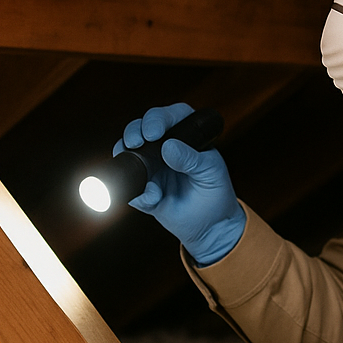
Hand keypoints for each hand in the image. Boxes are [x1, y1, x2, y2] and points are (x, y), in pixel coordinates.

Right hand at [115, 102, 245, 264]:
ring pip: (128, 152)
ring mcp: (150, 166)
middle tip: (135, 143)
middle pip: (140, 128)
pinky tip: (153, 199)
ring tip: (138, 168)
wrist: (210, 225)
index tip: (153, 133)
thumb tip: (168, 147)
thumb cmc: (215, 192)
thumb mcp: (210, 172)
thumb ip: (191, 159)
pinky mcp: (142, 188)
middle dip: (133, 132)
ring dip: (126, 156)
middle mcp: (163, 146)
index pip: (169, 117)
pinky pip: (130, 186)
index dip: (157, 119)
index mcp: (185, 136)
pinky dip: (136, 192)